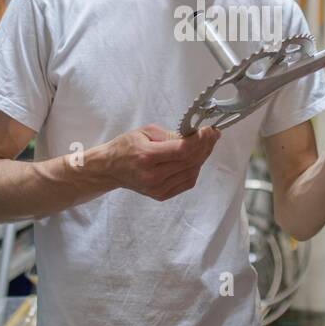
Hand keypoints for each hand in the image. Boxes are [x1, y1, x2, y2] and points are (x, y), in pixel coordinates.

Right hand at [100, 124, 220, 200]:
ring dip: (202, 157)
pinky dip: (195, 169)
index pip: (182, 150)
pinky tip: (196, 158)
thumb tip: (193, 135)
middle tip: (213, 134)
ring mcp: (158, 188)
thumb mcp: (144, 132)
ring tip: (207, 144)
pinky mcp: (162, 195)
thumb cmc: (125, 148)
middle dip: (205, 146)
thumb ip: (170, 134)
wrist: (111, 169)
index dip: (200, 140)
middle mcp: (153, 176)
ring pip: (192, 172)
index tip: (209, 130)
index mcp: (147, 156)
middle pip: (190, 161)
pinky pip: (187, 182)